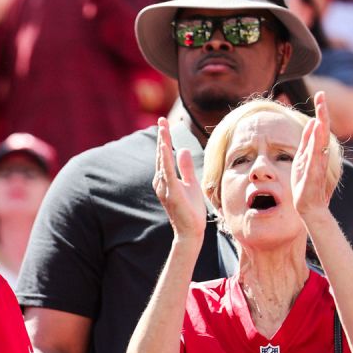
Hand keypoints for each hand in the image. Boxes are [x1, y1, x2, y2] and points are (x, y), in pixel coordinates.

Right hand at [152, 117, 205, 240]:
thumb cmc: (190, 210)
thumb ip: (186, 167)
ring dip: (162, 144)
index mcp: (165, 179)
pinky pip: (167, 172)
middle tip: (161, 120)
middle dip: (162, 137)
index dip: (164, 139)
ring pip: (163, 161)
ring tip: (163, 128)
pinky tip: (164, 147)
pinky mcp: (172, 192)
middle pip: (161, 155)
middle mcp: (161, 182)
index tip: (164, 123)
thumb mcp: (190, 183)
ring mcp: (165, 187)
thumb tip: (181, 149)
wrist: (191, 232)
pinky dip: (165, 159)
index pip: (164, 155)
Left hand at [291, 91, 335, 219]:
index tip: (320, 95)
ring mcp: (318, 163)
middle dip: (322, 112)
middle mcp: (320, 154)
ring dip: (321, 124)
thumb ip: (307, 141)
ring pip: (321, 140)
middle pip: (322, 129)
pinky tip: (317, 130)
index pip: (319, 127)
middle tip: (321, 95)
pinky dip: (316, 142)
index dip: (320, 111)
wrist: (309, 206)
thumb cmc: (306, 183)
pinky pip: (316, 155)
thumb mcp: (303, 158)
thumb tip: (311, 122)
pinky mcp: (313, 172)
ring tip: (321, 109)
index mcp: (316, 150)